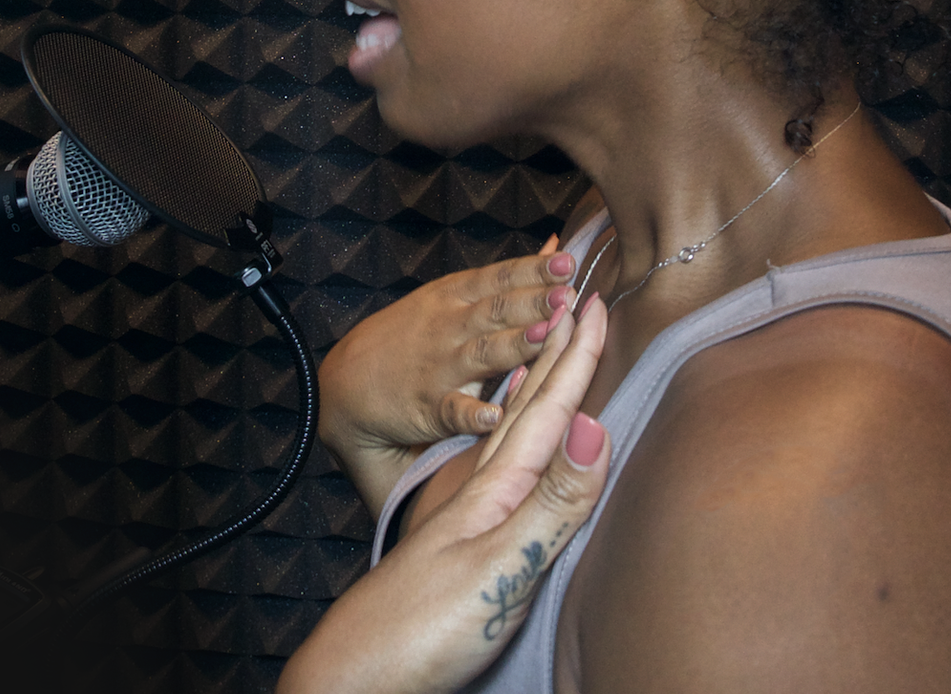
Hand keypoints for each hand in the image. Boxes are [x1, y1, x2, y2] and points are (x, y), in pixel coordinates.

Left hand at [280, 296, 611, 693]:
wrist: (355, 678)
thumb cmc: (424, 630)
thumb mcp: (500, 569)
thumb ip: (550, 502)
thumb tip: (592, 424)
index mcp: (494, 490)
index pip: (544, 411)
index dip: (574, 360)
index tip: (595, 304)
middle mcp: (479, 491)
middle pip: (524, 408)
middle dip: (555, 353)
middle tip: (576, 295)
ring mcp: (464, 514)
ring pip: (507, 429)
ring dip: (531, 380)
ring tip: (543, 338)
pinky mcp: (458, 542)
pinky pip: (492, 462)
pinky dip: (507, 432)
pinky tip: (505, 430)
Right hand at [320, 241, 578, 511]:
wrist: (348, 383)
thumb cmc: (413, 335)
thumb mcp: (453, 294)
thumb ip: (508, 277)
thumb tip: (556, 246)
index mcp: (457, 297)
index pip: (500, 278)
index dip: (533, 270)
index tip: (569, 262)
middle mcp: (451, 327)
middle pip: (496, 310)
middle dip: (533, 302)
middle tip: (567, 295)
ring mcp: (440, 367)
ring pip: (482, 354)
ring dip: (514, 345)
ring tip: (545, 338)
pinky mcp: (430, 408)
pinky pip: (453, 411)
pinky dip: (472, 414)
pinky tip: (495, 417)